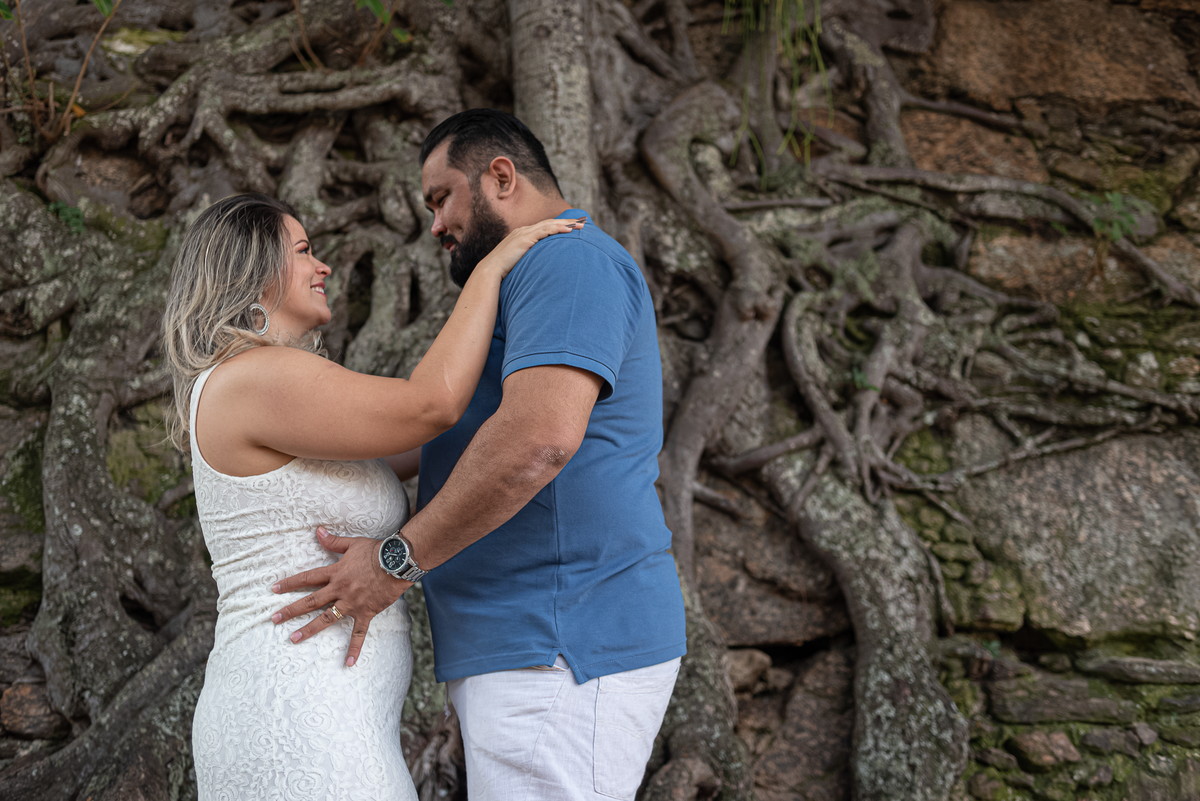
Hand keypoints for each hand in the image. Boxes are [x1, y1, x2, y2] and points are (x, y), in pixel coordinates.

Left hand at [271, 526, 410, 665]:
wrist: (397, 563)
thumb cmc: (376, 551)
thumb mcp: (353, 544)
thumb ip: (334, 541)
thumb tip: (318, 531)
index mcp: (335, 573)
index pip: (307, 578)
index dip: (290, 583)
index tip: (274, 589)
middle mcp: (339, 590)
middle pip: (311, 601)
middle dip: (291, 610)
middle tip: (274, 619)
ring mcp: (351, 603)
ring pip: (326, 618)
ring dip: (309, 629)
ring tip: (294, 638)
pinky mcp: (365, 613)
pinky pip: (359, 633)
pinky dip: (354, 648)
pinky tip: (348, 663)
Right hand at [477, 217, 585, 279]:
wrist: (490, 272)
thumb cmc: (504, 271)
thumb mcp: (520, 263)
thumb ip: (531, 260)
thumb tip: (542, 268)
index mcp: (523, 235)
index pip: (545, 227)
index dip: (560, 225)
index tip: (574, 226)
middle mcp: (524, 231)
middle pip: (550, 222)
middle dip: (567, 221)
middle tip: (584, 221)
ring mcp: (524, 233)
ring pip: (549, 224)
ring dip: (566, 224)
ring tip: (581, 225)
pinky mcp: (525, 239)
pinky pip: (545, 231)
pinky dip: (557, 229)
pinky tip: (569, 230)